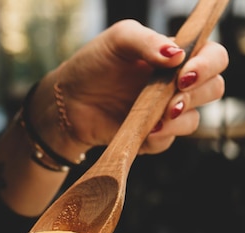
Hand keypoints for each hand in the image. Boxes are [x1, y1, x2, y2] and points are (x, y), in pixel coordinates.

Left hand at [40, 19, 228, 154]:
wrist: (68, 101)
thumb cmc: (94, 64)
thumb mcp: (119, 40)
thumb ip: (148, 41)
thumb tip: (177, 54)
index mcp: (176, 57)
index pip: (213, 57)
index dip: (208, 65)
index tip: (185, 74)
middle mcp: (176, 85)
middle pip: (213, 89)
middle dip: (197, 95)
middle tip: (172, 98)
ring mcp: (165, 113)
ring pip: (194, 120)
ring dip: (179, 120)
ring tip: (156, 119)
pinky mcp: (152, 137)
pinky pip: (167, 142)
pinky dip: (159, 137)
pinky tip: (144, 131)